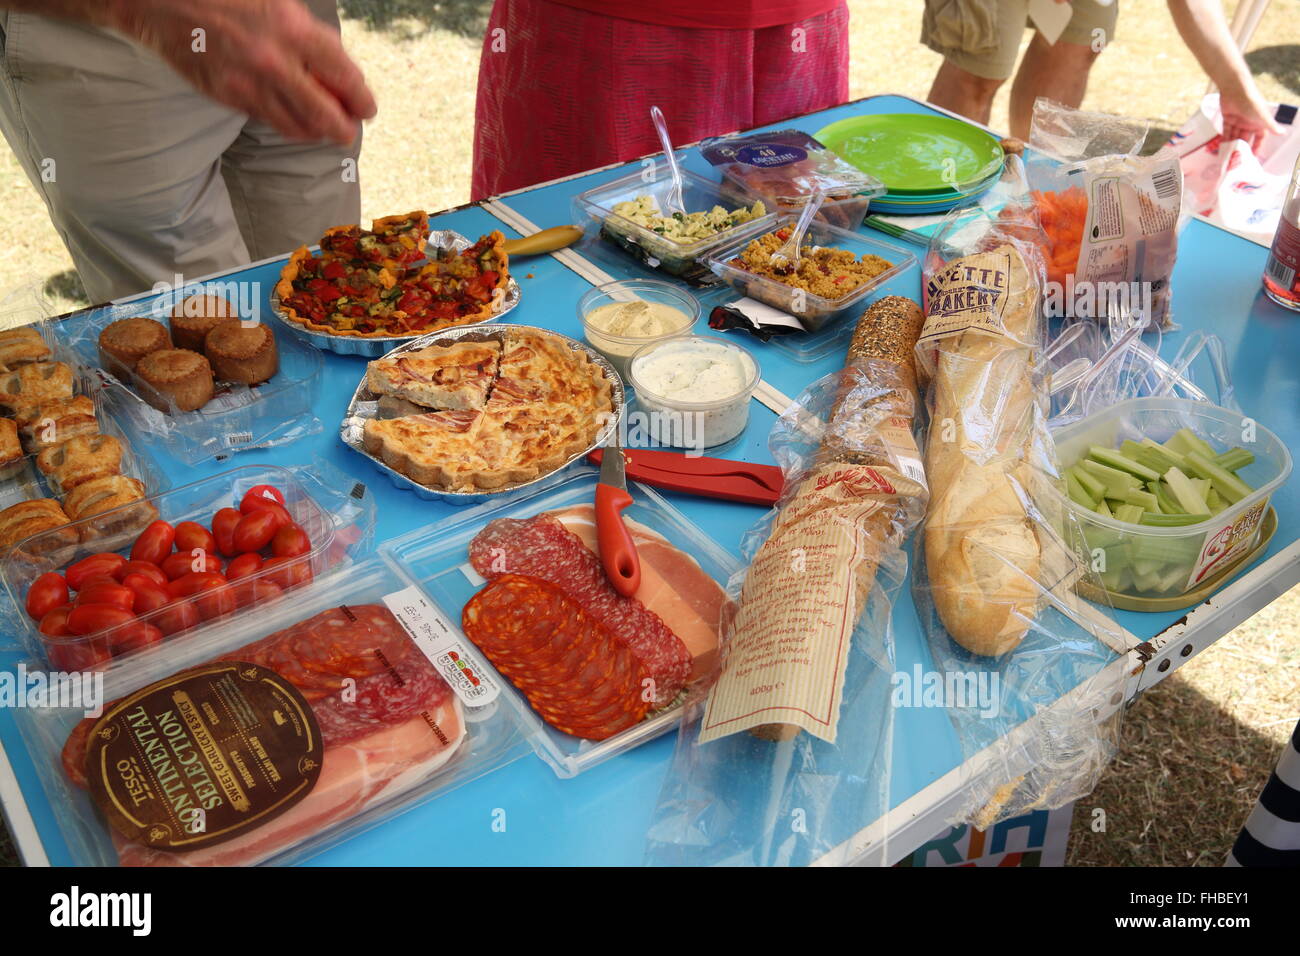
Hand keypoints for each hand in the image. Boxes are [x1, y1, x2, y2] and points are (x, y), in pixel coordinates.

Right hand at [107, 0, 375, 143]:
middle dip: (344, 129)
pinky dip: (286, 124)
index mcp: (293, 29)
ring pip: (297, 127)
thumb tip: (339, 69)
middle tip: (350, 130)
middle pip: (325, 116)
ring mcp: (248, 83)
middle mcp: (274, 62)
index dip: (361, 98)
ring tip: (325, 129)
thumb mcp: (279, 1)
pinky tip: (292, 118)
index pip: (345, 77)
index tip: (367, 107)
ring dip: (316, 132)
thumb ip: (311, 35)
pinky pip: (268, 120)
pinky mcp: (227, 96)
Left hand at [1218, 83, 1281, 152]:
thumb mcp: (1263, 116)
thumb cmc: (1252, 102)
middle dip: (1242, 148)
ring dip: (1231, 145)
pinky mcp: (1228, 118)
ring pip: (1235, 136)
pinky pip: (1226, 131)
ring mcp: (1238, 120)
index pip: (1259, 137)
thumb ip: (1271, 126)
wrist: (1236, 90)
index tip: (1253, 156)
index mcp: (1259, 122)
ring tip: (1227, 156)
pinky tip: (1221, 148)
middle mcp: (1249, 122)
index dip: (1257, 146)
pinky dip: (1224, 138)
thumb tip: (1282, 133)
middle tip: (1236, 160)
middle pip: (1245, 138)